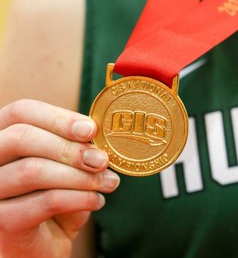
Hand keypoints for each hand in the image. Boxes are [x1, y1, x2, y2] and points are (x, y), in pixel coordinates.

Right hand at [0, 99, 119, 257]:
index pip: (22, 112)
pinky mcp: (1, 222)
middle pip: (22, 137)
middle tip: (102, 160)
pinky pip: (44, 201)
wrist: (43, 246)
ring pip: (33, 170)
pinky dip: (79, 198)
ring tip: (108, 183)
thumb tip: (97, 139)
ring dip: (80, 176)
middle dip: (69, 147)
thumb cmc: (55, 200)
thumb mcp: (67, 168)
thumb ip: (76, 149)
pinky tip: (98, 200)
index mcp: (4, 138)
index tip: (91, 130)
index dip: (58, 118)